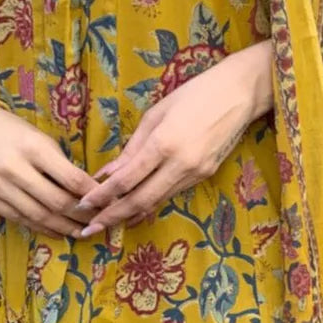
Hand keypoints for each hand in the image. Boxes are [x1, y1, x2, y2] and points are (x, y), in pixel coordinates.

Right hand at [0, 103, 99, 238]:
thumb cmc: (12, 130)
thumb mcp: (39, 138)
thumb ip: (59, 164)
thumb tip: (86, 191)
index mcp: (33, 147)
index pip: (70, 179)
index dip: (91, 195)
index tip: (106, 202)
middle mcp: (13, 167)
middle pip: (55, 202)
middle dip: (80, 216)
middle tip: (98, 222)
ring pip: (37, 216)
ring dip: (63, 227)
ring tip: (80, 231)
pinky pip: (18, 218)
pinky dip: (40, 227)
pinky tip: (56, 231)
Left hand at [76, 42, 272, 234]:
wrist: (239, 93)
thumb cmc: (193, 94)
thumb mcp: (156, 114)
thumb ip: (132, 147)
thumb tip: (108, 173)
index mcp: (164, 143)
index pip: (126, 180)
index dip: (102, 195)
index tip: (83, 204)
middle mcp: (181, 164)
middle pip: (141, 200)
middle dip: (112, 217)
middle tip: (88, 229)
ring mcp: (196, 173)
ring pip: (157, 200)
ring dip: (131, 214)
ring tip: (108, 222)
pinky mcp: (206, 175)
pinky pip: (172, 193)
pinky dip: (152, 202)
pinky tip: (136, 208)